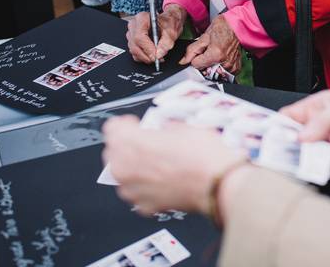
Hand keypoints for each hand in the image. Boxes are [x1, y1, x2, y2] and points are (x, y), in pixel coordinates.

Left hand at [102, 115, 246, 215]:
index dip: (127, 124)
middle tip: (148, 142)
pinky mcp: (144, 206)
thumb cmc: (203, 156)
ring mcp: (133, 189)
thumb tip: (163, 132)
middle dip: (128, 145)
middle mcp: (125, 167)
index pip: (112, 128)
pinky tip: (162, 180)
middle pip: (113, 151)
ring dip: (135, 167)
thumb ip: (162, 129)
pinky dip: (146, 187)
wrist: (218, 183)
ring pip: (123, 174)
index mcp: (130, 141)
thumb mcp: (183, 126)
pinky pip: (137, 192)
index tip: (135, 125)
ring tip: (157, 162)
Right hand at [126, 4, 186, 63]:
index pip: (139, 36)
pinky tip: (152, 54)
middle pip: (134, 45)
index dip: (147, 48)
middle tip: (159, 59)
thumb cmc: (169, 22)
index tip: (156, 56)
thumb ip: (166, 42)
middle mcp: (134, 25)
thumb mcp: (171, 31)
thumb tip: (159, 54)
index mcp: (142, 18)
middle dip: (147, 55)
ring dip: (146, 57)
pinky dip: (143, 57)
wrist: (168, 21)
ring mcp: (131, 33)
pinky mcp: (132, 41)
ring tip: (158, 56)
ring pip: (133, 50)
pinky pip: (134, 53)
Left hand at [179, 16, 241, 73]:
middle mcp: (224, 63)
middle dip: (204, 63)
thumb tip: (184, 61)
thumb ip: (192, 50)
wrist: (236, 25)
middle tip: (209, 52)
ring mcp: (231, 66)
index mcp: (216, 55)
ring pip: (213, 73)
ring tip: (216, 54)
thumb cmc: (222, 28)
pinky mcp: (236, 68)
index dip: (196, 57)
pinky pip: (223, 74)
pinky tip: (222, 58)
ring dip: (212, 66)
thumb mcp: (204, 36)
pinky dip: (220, 68)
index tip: (201, 51)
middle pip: (205, 70)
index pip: (196, 65)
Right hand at [279, 88, 329, 166]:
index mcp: (313, 108)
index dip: (277, 128)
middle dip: (299, 146)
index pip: (286, 118)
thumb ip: (322, 121)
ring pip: (311, 155)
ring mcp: (328, 142)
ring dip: (322, 151)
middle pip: (295, 141)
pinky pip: (328, 164)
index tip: (272, 140)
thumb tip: (301, 137)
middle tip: (306, 146)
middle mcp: (317, 126)